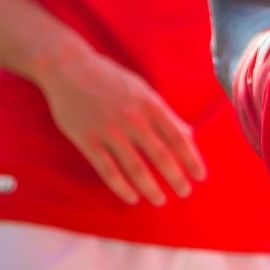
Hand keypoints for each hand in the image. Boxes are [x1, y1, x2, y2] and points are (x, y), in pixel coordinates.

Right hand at [40, 45, 205, 205]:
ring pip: (135, 168)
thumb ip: (165, 114)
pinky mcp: (87, 141)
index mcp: (150, 105)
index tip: (200, 176)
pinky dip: (121, 188)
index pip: (178, 138)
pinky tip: (132, 198)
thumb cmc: (111, 79)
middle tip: (185, 193)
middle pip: (161, 156)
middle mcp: (132, 119)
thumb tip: (188, 136)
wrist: (69, 69)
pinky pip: (108, 171)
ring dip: (151, 188)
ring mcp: (109, 131)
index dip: (191, 159)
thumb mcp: (143, 91)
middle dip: (176, 178)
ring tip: (160, 200)